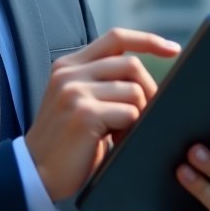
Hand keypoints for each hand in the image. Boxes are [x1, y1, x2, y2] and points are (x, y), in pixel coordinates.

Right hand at [25, 28, 179, 201]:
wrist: (36, 173)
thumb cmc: (66, 142)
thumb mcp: (78, 101)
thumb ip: (101, 83)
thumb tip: (145, 80)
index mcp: (69, 65)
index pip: (116, 37)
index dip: (147, 40)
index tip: (173, 50)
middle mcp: (69, 73)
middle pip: (131, 65)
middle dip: (149, 90)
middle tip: (146, 115)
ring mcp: (75, 91)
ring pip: (134, 91)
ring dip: (138, 115)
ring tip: (123, 133)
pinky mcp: (83, 114)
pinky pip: (129, 113)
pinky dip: (131, 130)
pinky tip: (117, 142)